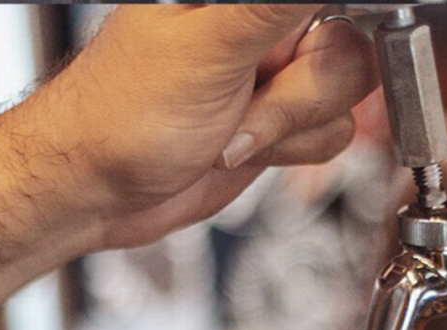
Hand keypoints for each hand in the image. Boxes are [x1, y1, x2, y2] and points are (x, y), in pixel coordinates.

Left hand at [13, 4, 378, 250]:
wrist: (99, 194)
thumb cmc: (123, 118)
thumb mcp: (210, 48)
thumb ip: (274, 5)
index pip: (324, 0)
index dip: (320, 30)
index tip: (285, 68)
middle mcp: (264, 23)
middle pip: (348, 46)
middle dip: (300, 93)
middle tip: (246, 101)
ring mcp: (273, 75)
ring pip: (343, 94)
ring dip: (290, 127)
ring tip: (234, 131)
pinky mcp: (278, 123)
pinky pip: (330, 134)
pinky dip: (291, 152)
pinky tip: (242, 150)